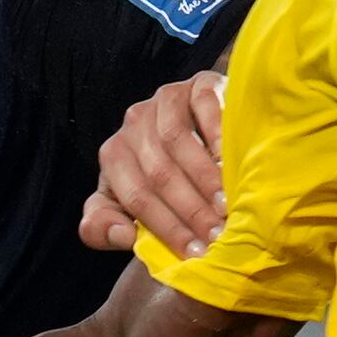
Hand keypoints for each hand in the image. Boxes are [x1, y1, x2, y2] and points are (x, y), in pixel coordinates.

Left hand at [80, 71, 228, 257]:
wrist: (206, 133)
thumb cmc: (168, 183)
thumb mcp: (131, 209)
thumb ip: (106, 228)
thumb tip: (123, 234)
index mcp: (114, 156)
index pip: (136, 197)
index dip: (166, 227)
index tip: (195, 253)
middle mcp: (133, 123)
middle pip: (157, 172)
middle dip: (189, 209)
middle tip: (216, 235)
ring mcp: (164, 100)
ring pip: (175, 141)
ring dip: (203, 178)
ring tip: (225, 207)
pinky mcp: (196, 83)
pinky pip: (203, 106)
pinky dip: (217, 135)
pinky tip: (231, 162)